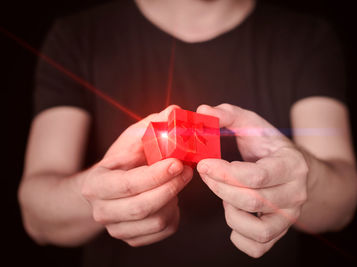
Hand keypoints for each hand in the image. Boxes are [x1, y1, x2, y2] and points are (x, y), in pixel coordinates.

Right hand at [81, 105, 192, 246]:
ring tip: (177, 181)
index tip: (177, 162)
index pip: (128, 184)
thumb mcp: (130, 139)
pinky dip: (174, 213)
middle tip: (187, 170)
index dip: (156, 175)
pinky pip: (163, 230)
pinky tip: (171, 197)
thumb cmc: (121, 161)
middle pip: (142, 207)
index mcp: (96, 185)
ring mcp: (117, 228)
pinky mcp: (132, 238)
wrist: (105, 189)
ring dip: (174, 199)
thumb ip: (151, 125)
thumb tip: (174, 110)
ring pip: (156, 221)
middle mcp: (102, 211)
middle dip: (170, 187)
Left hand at [196, 104, 308, 257]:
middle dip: (219, 188)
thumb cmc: (269, 146)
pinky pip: (257, 247)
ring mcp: (290, 216)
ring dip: (230, 213)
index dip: (224, 172)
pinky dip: (238, 236)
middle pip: (252, 201)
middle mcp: (296, 194)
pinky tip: (234, 213)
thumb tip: (202, 112)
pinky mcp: (280, 232)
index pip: (257, 176)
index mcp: (292, 164)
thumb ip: (228, 114)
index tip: (204, 163)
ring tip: (226, 194)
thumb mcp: (253, 125)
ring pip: (256, 229)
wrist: (296, 169)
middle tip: (206, 173)